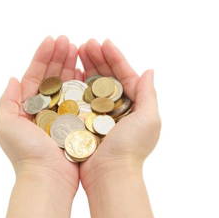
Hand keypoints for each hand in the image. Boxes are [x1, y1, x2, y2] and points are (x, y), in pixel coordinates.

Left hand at [0, 36, 82, 195]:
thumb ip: (7, 100)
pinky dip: (82, 83)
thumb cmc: (25, 152)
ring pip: (67, 84)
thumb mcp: (6, 124)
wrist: (48, 178)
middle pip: (52, 76)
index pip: (35, 75)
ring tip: (79, 48)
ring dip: (71, 65)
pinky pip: (79, 99)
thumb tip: (12, 78)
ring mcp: (62, 114)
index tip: (52, 40)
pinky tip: (86, 70)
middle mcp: (44, 108)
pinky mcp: (76, 122)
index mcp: (27, 107)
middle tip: (68, 40)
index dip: (42, 56)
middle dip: (59, 56)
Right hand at [78, 39, 160, 190]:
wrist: (109, 175)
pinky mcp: (84, 122)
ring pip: (91, 85)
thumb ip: (148, 94)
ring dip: (85, 67)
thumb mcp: (148, 119)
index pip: (124, 74)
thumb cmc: (131, 148)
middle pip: (106, 77)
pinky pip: (79, 99)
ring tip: (76, 51)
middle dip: (97, 58)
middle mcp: (116, 108)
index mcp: (134, 105)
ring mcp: (98, 115)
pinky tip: (69, 72)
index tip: (104, 42)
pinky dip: (75, 85)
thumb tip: (149, 70)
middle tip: (85, 43)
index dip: (115, 57)